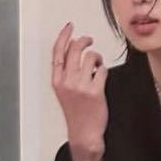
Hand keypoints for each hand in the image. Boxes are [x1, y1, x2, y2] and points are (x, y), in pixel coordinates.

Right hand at [51, 22, 108, 160]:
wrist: (84, 134)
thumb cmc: (76, 111)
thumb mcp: (64, 90)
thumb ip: (67, 71)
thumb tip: (74, 49)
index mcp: (57, 81)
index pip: (57, 53)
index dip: (64, 36)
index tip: (70, 26)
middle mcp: (67, 82)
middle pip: (75, 49)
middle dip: (84, 40)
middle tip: (89, 40)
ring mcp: (80, 86)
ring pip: (91, 57)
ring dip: (96, 58)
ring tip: (97, 66)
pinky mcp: (95, 91)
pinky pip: (103, 70)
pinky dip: (104, 71)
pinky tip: (101, 78)